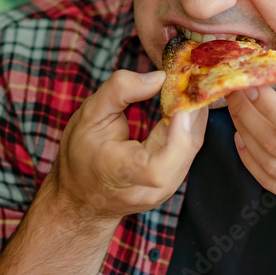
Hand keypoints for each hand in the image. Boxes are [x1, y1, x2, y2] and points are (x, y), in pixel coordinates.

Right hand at [50, 69, 207, 221]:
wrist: (81, 197)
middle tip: (192, 78)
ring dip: (194, 116)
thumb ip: (120, 90)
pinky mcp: (172, 184)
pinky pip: (188, 152)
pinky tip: (187, 105)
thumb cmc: (80, 155)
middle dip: (192, 112)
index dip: (177, 138)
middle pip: (183, 152)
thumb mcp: (88, 115)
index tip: (182, 107)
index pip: (158, 168)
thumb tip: (160, 77)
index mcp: (121, 173)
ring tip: (191, 87)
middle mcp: (147, 189)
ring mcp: (163, 191)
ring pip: (191, 150)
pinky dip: (190, 126)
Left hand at [225, 60, 275, 228]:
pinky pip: (270, 182)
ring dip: (243, 133)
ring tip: (235, 106)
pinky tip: (241, 137)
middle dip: (247, 113)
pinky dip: (249, 160)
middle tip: (234, 88)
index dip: (268, 105)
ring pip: (267, 164)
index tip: (253, 82)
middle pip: (275, 143)